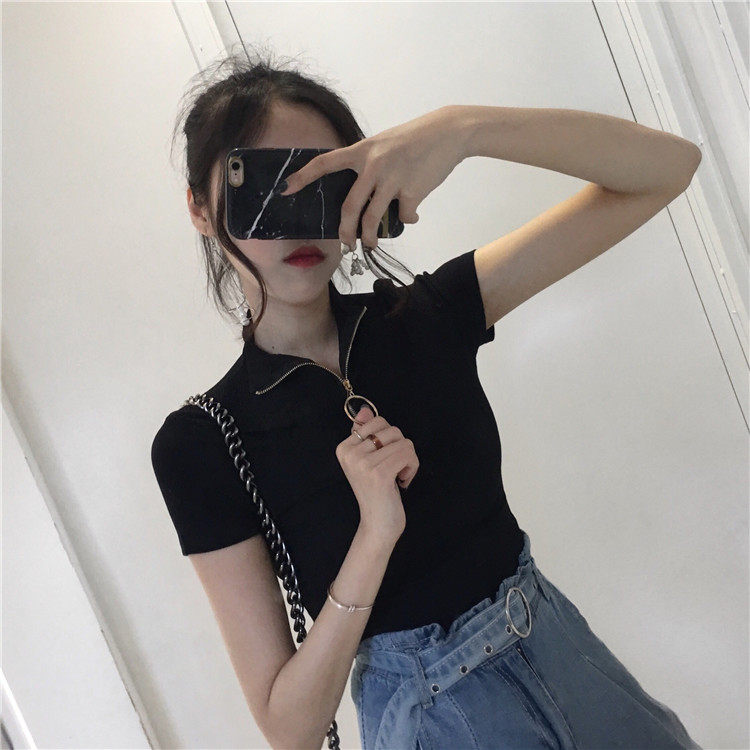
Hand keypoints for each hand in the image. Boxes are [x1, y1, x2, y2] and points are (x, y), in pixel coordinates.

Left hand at [279, 106, 467, 251]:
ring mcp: (392, 180)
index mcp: (362, 150)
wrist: (449, 132)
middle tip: (345, 243)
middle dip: (344, 231)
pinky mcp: (413, 192)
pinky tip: (413, 215)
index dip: (303, 177)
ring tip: (370, 243)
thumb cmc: (414, 138)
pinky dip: (408, 219)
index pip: (325, 163)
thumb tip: (364, 196)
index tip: (285, 188)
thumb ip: (368, 164)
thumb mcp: (384, 143)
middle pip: (349, 207)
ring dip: (370, 237)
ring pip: (373, 219)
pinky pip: (404, 216)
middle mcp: (373, 165)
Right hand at [335, 405, 418, 539]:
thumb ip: (365, 433)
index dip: (389, 438)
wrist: (377, 524)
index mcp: (344, 447)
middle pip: (392, 429)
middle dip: (401, 447)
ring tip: (398, 476)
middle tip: (394, 468)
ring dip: (409, 460)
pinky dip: (412, 467)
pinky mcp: (379, 473)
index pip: (377, 421)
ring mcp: (363, 463)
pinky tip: (403, 481)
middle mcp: (350, 453)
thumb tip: (364, 409)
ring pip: (404, 442)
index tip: (385, 458)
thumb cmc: (376, 491)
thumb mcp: (369, 459)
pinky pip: (408, 454)